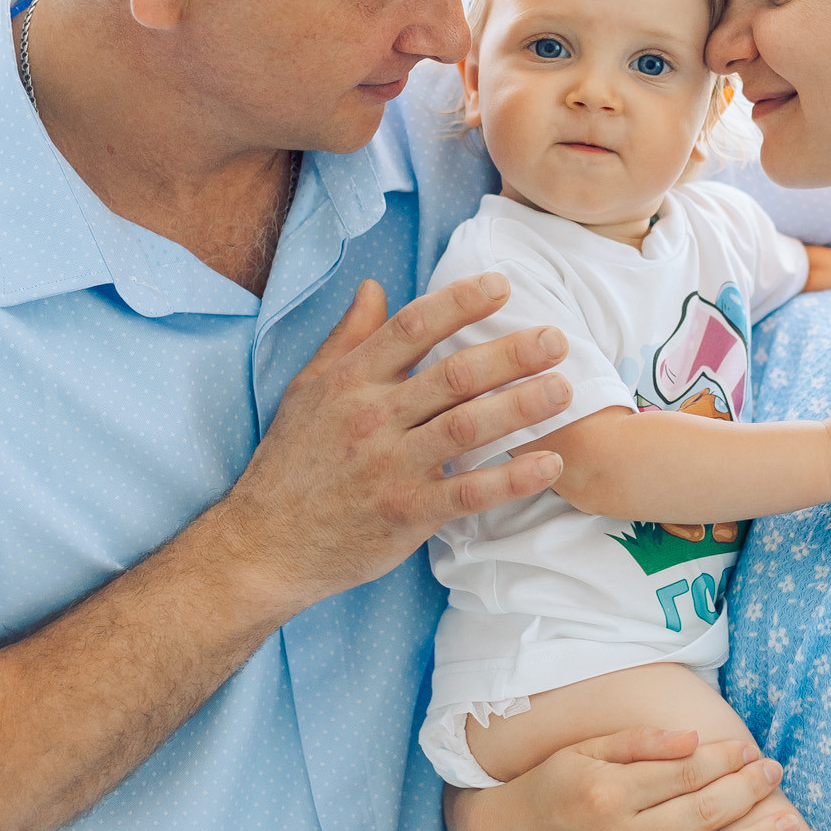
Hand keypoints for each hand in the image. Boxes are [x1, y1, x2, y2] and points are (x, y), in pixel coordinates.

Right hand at [223, 274, 571, 616]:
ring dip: (521, 406)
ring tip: (566, 389)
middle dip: (510, 353)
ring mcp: (391, 467)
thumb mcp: (307, 390)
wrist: (265, 544)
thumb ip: (347, 338)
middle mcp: (372, 418)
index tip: (502, 286)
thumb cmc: (291, 463)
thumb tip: (375, 287)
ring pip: (467, 427)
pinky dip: (512, 478)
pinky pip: (469, 492)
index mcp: (350, 381)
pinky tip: (550, 463)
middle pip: (452, 375)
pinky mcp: (407, 513)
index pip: (412, 328)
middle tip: (557, 338)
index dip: (459, 302)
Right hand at [445, 726, 800, 830]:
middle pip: (701, 813)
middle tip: (776, 775)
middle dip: (747, 792)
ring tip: (787, 827)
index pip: (683, 772)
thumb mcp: (580, 753)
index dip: (723, 760)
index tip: (749, 750)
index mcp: (608, 790)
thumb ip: (637, 744)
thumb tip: (693, 739)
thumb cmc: (545, 789)